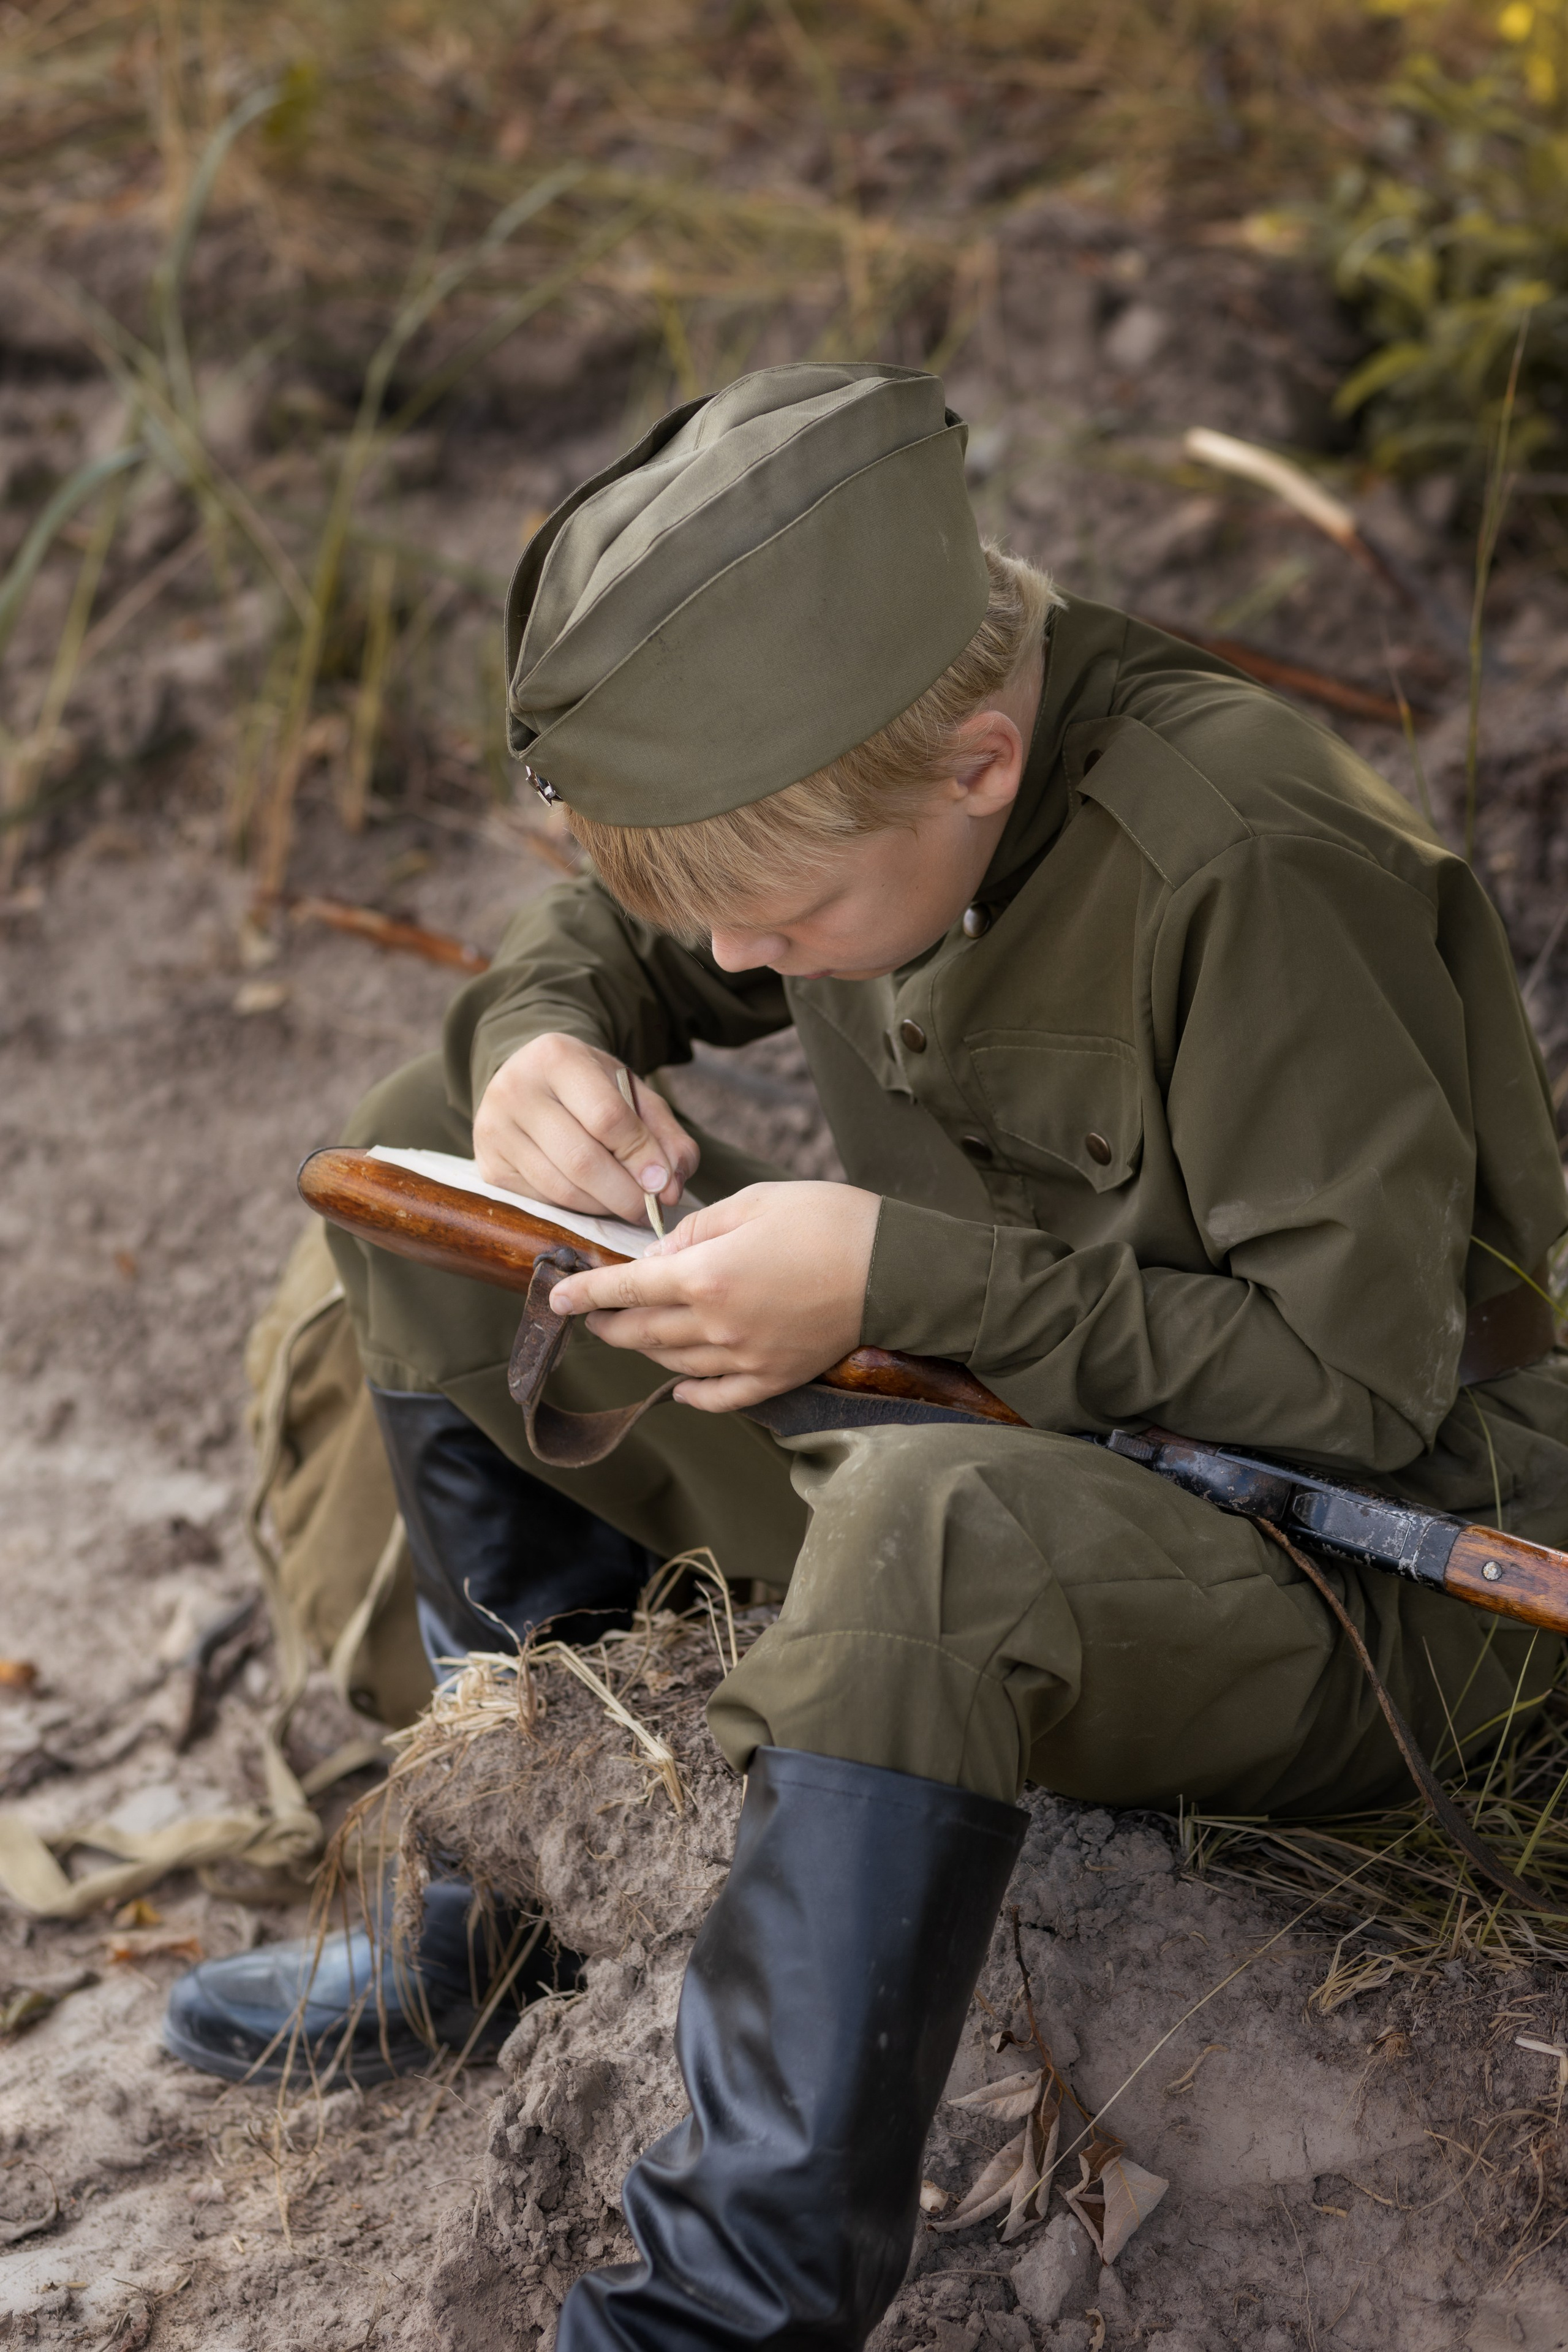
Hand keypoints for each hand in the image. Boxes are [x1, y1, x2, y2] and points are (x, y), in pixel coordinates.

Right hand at [473, 1033, 699, 1226]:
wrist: (529, 1080)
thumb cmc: (588, 1087)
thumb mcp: (631, 1092)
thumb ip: (663, 1133)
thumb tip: (671, 1188)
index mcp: (556, 1057)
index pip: (607, 1117)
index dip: (640, 1156)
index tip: (664, 1184)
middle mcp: (516, 1090)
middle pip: (581, 1160)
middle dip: (625, 1194)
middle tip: (652, 1210)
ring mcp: (495, 1131)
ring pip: (561, 1189)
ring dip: (604, 1208)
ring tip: (630, 1207)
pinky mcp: (489, 1167)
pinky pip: (543, 1202)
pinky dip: (578, 1211)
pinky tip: (596, 1202)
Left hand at [546, 1181, 881, 1411]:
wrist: (898, 1269)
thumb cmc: (828, 1221)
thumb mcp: (753, 1202)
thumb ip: (695, 1229)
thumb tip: (659, 1258)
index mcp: (705, 1274)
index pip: (625, 1289)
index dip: (584, 1293)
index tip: (556, 1297)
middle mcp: (716, 1324)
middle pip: (641, 1332)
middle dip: (608, 1323)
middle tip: (594, 1314)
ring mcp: (746, 1358)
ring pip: (672, 1363)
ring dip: (643, 1350)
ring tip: (632, 1335)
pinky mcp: (775, 1377)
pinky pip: (719, 1398)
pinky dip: (691, 1395)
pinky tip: (678, 1387)